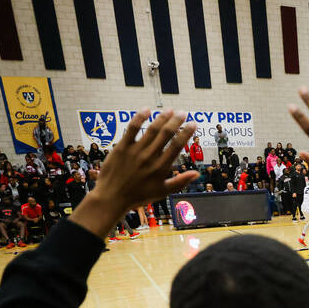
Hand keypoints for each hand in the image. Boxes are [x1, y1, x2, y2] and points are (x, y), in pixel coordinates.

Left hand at [72, 111, 198, 237]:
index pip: (177, 146)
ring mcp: (135, 151)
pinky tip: (146, 110)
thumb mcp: (162, 192)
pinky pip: (132, 129)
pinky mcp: (122, 147)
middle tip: (183, 113)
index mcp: (160, 168)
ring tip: (169, 110)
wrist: (112, 197)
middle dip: (176, 121)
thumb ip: (180, 182)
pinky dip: (139, 118)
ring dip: (162, 118)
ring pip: (151, 129)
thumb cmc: (138, 196)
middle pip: (166, 134)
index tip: (193, 124)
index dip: (186, 133)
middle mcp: (149, 157)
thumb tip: (197, 174)